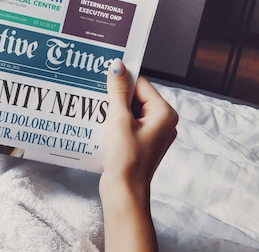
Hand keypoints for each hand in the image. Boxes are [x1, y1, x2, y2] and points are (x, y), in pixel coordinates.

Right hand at [100, 59, 177, 251]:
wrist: (124, 192)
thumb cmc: (126, 158)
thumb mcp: (119, 120)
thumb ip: (118, 91)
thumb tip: (117, 66)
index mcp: (164, 113)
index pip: (141, 84)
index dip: (121, 79)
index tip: (102, 74)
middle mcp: (162, 121)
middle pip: (135, 96)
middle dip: (115, 94)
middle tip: (94, 90)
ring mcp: (152, 133)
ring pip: (129, 109)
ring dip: (112, 107)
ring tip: (94, 106)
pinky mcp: (140, 142)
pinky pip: (127, 122)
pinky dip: (114, 120)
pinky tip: (98, 120)